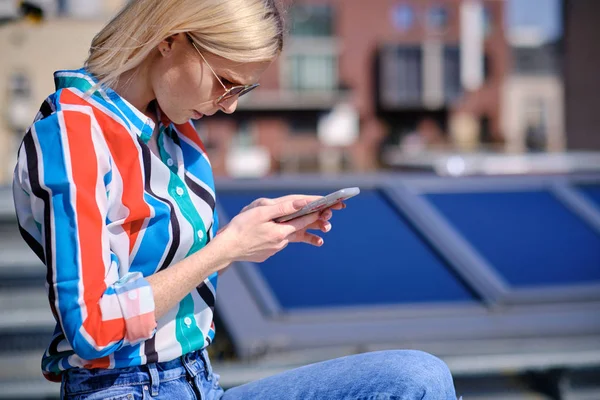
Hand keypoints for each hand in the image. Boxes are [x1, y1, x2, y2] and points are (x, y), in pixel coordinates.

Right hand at [216, 196, 342, 262]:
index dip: (317, 213)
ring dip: (300, 234)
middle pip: (301, 231)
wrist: (226, 249)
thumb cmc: (240, 228)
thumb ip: (282, 208)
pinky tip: (278, 236)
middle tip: (328, 223)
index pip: (303, 220)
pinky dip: (282, 238)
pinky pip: (278, 243)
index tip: (329, 208)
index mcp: (281, 231)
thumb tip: (301, 204)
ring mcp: (274, 249)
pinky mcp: (267, 254)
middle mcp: (280, 242)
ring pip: (290, 237)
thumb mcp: (261, 213)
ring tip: (318, 238)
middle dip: (315, 226)